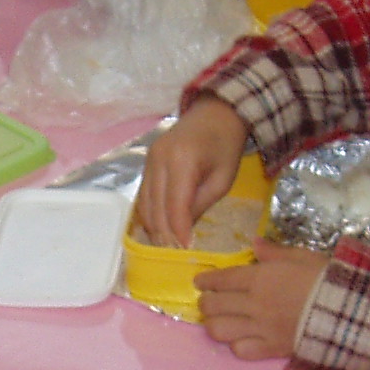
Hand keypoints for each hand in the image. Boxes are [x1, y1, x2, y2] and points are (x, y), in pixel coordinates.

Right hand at [135, 95, 248, 247]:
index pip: (175, 205)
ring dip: (154, 227)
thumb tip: (183, 233)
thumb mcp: (222, 179)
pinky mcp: (146, 162)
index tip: (184, 251)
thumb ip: (200, 205)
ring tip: (166, 246)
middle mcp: (159, 159)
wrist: (215, 113)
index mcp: (182, 160)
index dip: (178, 231)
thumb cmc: (226, 146)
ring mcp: (148, 160)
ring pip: (145, 204)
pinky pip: (143, 195)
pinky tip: (159, 228)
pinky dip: (150, 214)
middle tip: (173, 255)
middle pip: (155, 207)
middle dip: (164, 234)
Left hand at [194, 240, 326, 360]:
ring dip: (215, 325)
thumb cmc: (328, 279)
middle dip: (205, 302)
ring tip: (220, 321)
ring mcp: (260, 329)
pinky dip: (236, 345)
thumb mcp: (303, 256)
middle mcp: (254, 304)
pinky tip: (241, 339)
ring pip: (218, 330)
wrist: (350, 312)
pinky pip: (240, 350)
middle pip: (213, 305)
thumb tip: (254, 243)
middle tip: (209, 301)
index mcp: (260, 278)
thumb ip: (274, 252)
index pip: (221, 279)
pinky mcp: (271, 349)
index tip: (199, 282)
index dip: (206, 280)